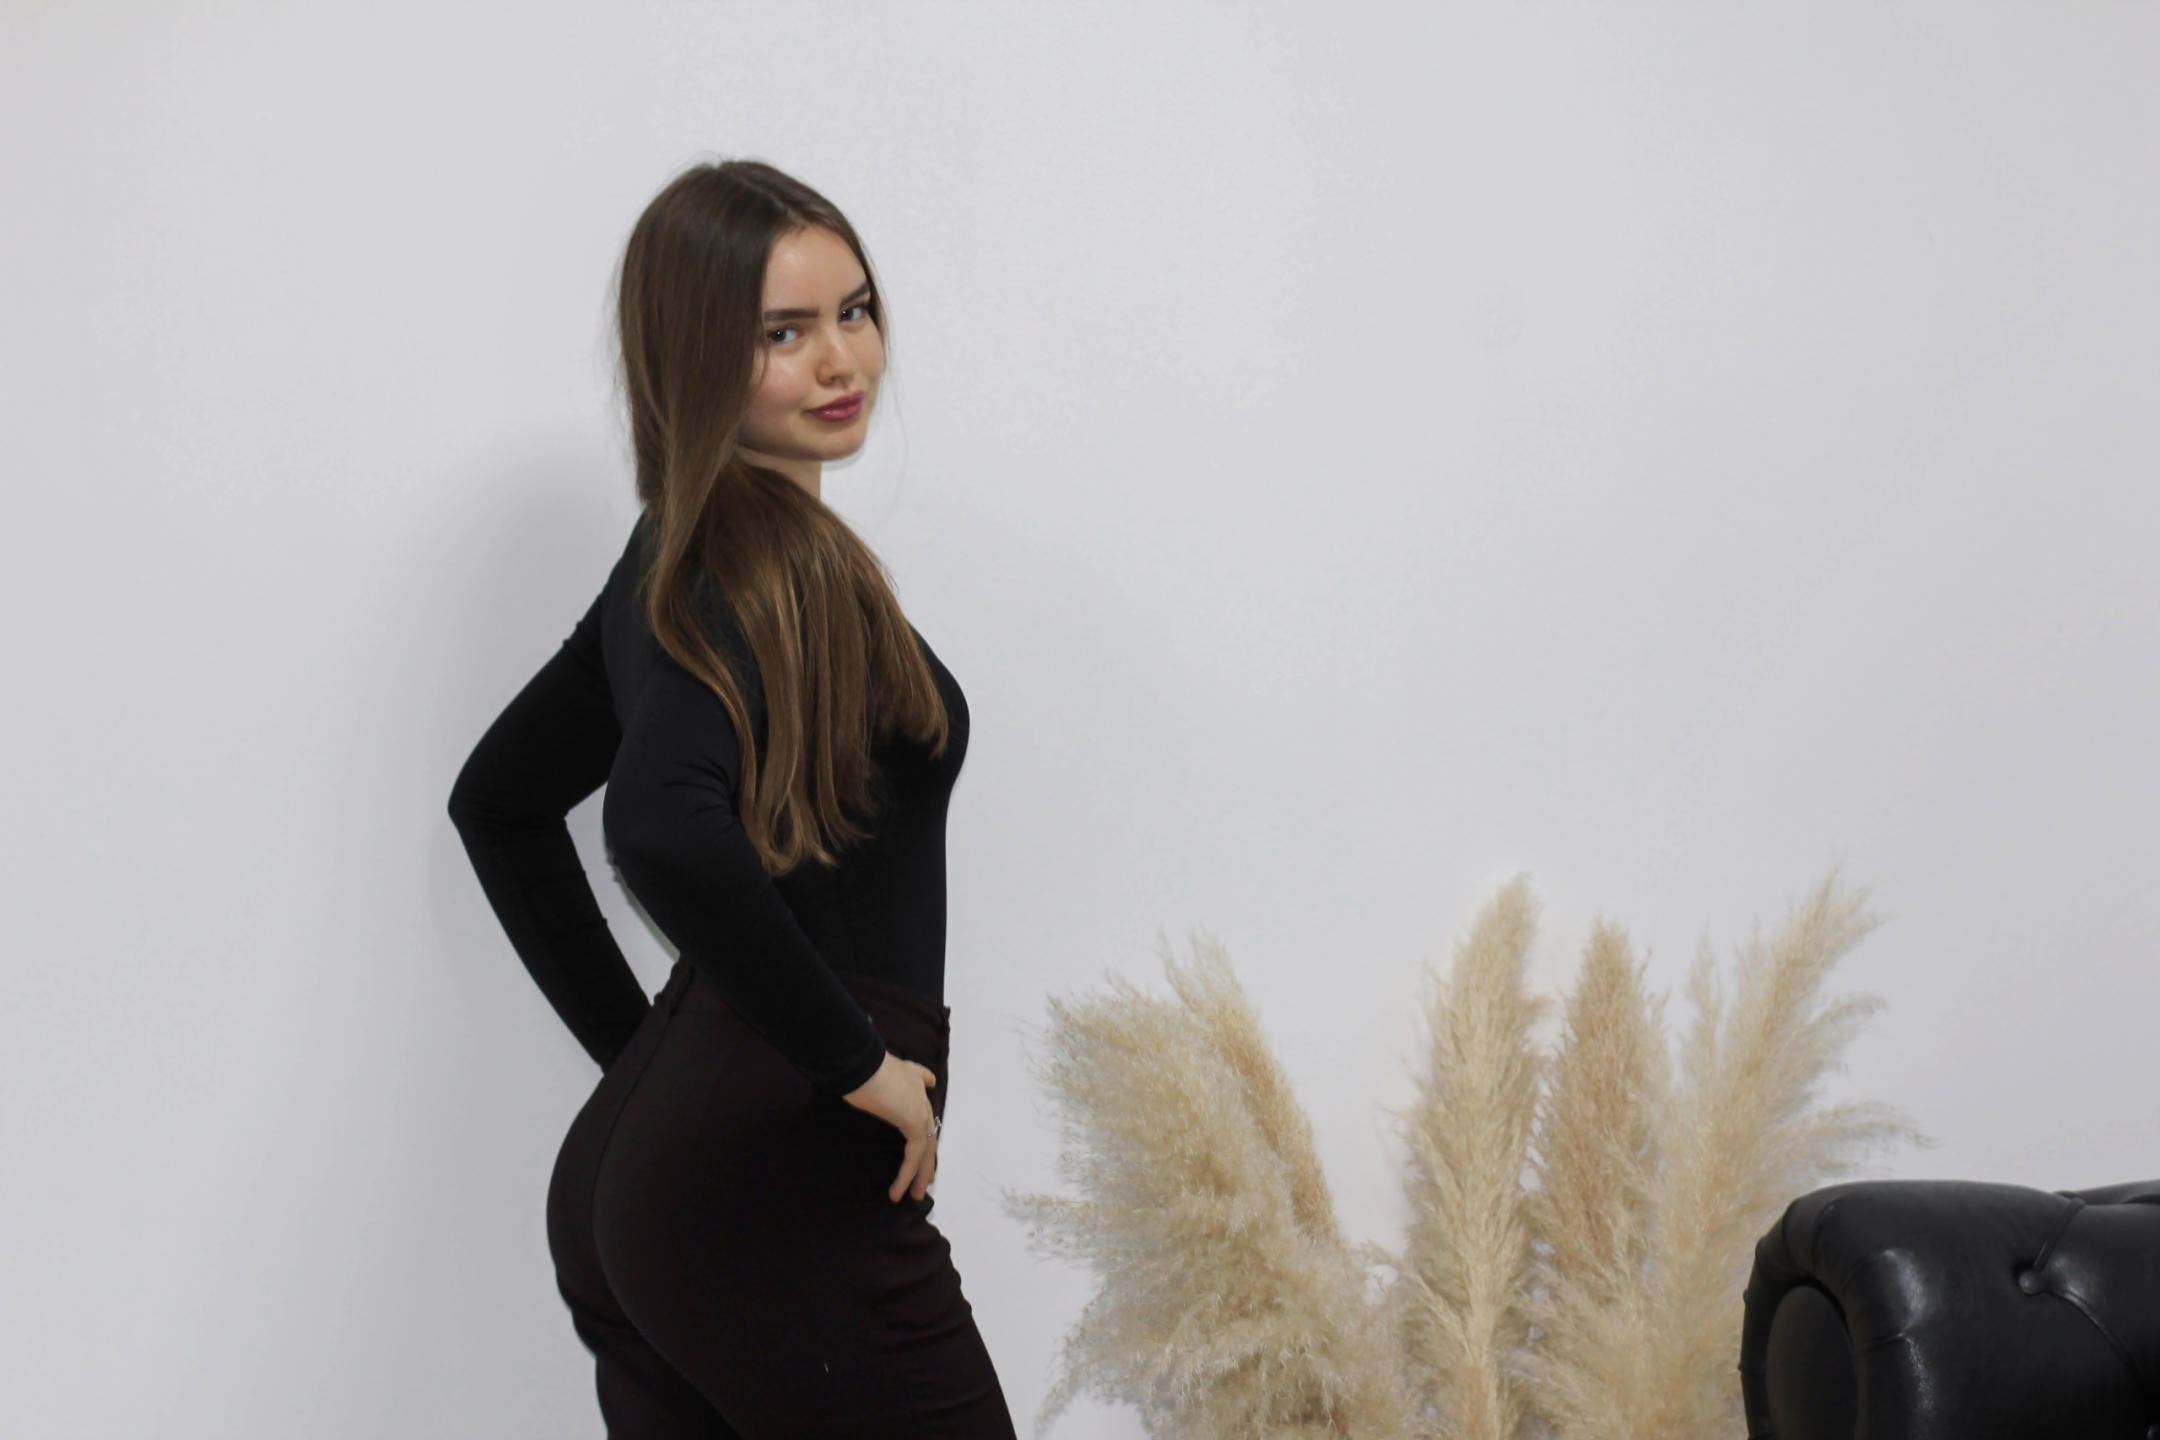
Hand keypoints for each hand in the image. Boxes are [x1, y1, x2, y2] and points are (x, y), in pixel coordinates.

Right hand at [842, 1051, 939, 1201]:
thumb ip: (864, 1082)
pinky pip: (914, 1156)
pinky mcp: (915, 1123)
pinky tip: (897, 1191)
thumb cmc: (853, 1067)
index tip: (925, 1115)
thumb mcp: (860, 1073)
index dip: (923, 1104)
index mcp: (908, 1075)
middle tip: (928, 1176)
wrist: (859, 1062)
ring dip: (920, 1173)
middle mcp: (918, 1091)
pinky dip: (906, 1175)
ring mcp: (919, 1107)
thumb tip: (845, 1080)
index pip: (923, 1088)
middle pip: (928, 1128)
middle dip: (927, 1154)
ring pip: (926, 1147)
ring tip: (915, 1195)